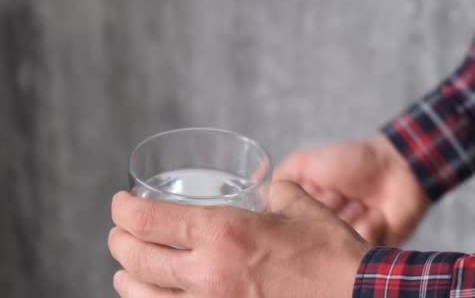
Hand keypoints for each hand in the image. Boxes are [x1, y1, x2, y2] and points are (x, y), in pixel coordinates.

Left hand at [108, 182, 370, 297]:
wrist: (355, 296)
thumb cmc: (330, 254)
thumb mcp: (299, 208)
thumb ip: (274, 191)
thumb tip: (266, 188)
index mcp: (224, 232)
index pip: (148, 219)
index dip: (124, 209)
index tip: (121, 204)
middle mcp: (208, 272)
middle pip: (136, 258)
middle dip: (119, 242)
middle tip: (120, 234)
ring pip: (143, 296)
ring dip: (127, 280)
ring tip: (125, 273)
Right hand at [274, 134, 428, 245]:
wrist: (395, 166)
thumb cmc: (351, 161)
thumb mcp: (305, 161)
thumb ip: (278, 177)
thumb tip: (255, 194)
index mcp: (309, 207)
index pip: (294, 222)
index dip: (306, 208)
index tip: (321, 191)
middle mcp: (326, 225)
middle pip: (315, 235)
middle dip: (329, 211)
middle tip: (340, 195)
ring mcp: (349, 236)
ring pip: (337, 243)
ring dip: (350, 217)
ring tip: (361, 201)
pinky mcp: (371, 246)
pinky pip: (362, 248)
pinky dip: (369, 226)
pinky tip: (376, 212)